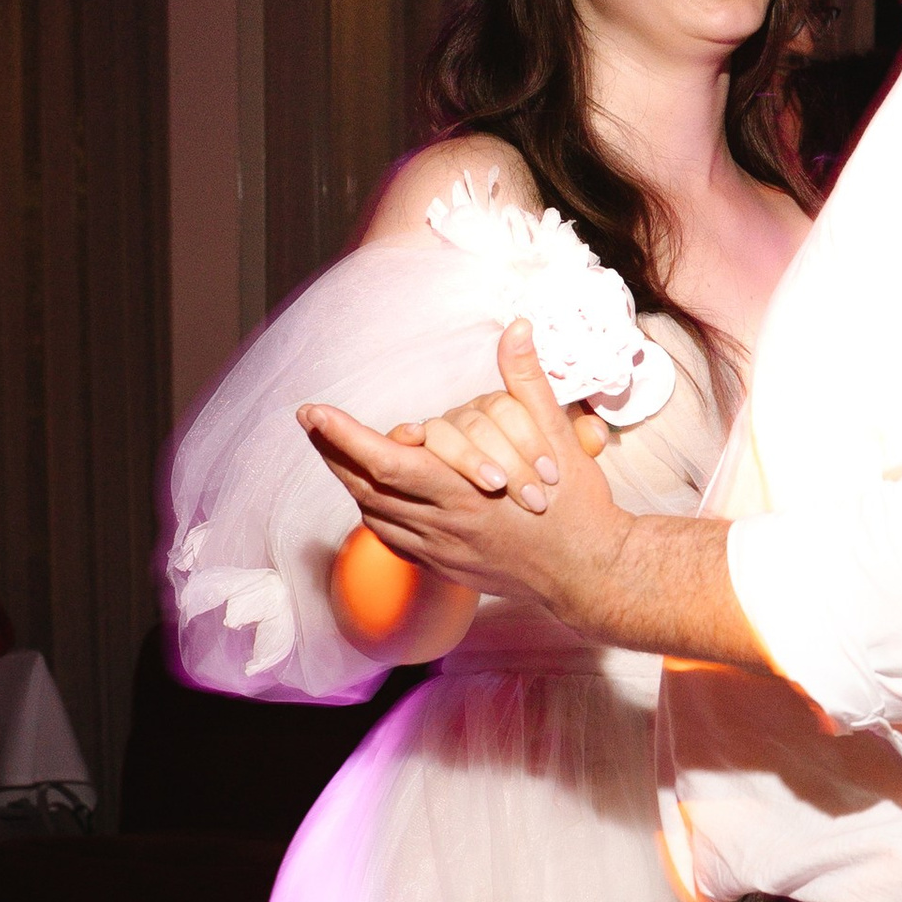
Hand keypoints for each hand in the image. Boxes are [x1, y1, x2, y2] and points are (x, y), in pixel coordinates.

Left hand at [302, 328, 625, 618]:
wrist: (591, 573)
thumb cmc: (576, 506)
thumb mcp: (556, 437)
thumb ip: (527, 381)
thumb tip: (516, 329)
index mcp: (464, 491)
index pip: (385, 461)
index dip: (343, 436)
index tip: (313, 411)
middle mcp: (443, 525)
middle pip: (365, 487)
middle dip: (331, 452)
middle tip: (310, 423)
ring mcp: (441, 551)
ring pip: (374, 514)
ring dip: (348, 480)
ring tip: (331, 449)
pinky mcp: (444, 568)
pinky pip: (392, 539)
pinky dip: (373, 511)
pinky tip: (369, 492)